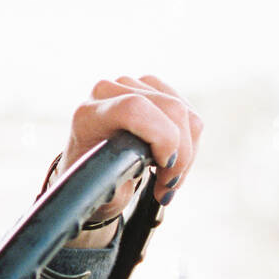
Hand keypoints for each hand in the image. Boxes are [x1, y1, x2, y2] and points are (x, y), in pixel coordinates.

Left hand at [53, 75, 202, 234]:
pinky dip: (190, 143)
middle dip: (181, 154)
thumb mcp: (102, 194)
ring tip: (168, 178)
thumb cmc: (95, 183)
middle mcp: (109, 91)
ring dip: (187, 153)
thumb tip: (135, 172)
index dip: (161, 136)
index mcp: (89, 114)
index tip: (165, 167)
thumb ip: (117, 185)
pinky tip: (172, 160)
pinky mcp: (153, 87)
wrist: (91, 171)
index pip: (134, 108)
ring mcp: (133, 84)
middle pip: (170, 108)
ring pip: (186, 113)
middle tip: (168, 186)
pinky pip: (190, 114)